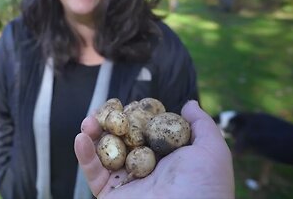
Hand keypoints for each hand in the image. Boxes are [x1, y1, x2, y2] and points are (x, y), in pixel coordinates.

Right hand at [74, 100, 234, 198]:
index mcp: (167, 157)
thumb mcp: (212, 150)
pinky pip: (92, 171)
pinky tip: (81, 137)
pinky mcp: (109, 193)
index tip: (127, 103)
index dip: (134, 115)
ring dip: (93, 133)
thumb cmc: (204, 187)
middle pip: (121, 138)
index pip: (145, 130)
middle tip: (104, 109)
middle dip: (110, 121)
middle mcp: (144, 168)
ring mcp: (125, 181)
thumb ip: (201, 125)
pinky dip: (84, 154)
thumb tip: (189, 104)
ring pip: (103, 152)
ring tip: (89, 120)